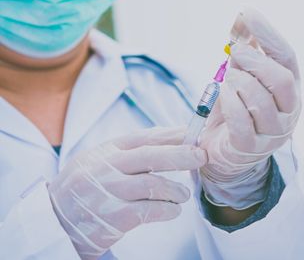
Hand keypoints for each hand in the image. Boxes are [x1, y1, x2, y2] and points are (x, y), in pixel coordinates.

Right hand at [48, 127, 206, 259]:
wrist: (52, 222)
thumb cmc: (83, 189)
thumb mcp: (99, 161)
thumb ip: (128, 152)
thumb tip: (172, 139)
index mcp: (106, 150)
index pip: (145, 137)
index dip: (172, 134)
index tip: (194, 133)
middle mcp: (106, 167)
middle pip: (151, 155)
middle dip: (181, 154)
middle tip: (201, 156)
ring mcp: (107, 192)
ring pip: (152, 184)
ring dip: (175, 189)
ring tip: (183, 194)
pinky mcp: (111, 217)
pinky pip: (148, 210)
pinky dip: (167, 210)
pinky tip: (173, 211)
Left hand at [199, 7, 300, 209]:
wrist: (226, 154)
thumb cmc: (237, 110)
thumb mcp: (241, 76)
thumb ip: (244, 51)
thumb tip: (242, 18)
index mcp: (291, 89)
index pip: (287, 57)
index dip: (268, 34)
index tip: (247, 13)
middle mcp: (288, 111)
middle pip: (282, 80)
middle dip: (255, 60)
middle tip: (233, 51)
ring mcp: (272, 132)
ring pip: (260, 101)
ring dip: (238, 82)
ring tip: (226, 79)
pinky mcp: (250, 147)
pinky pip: (241, 121)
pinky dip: (229, 103)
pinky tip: (222, 94)